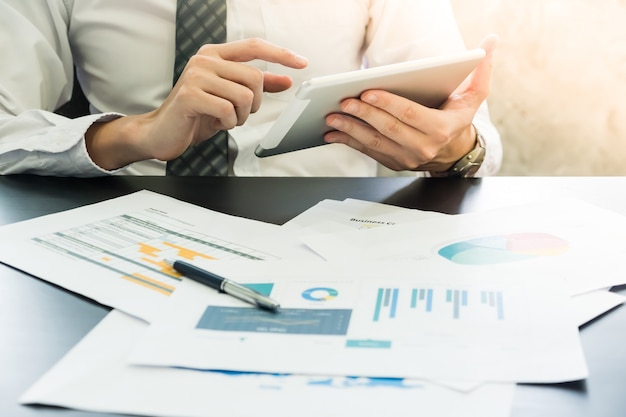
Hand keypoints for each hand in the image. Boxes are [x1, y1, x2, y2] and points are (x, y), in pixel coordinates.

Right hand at [86, 38, 307, 169]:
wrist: (162, 133)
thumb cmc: (196, 114)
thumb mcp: (231, 98)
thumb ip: (257, 86)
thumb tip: (286, 80)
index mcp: (215, 55)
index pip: (255, 46)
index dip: (280, 54)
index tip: (302, 63)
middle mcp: (205, 60)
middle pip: (254, 78)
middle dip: (254, 104)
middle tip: (237, 114)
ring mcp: (196, 76)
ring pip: (244, 96)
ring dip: (240, 116)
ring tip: (222, 118)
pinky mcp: (190, 95)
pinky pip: (228, 110)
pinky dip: (227, 123)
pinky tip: (213, 123)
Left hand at [324, 34, 497, 171]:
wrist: (454, 151)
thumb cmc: (458, 117)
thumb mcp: (474, 96)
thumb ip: (481, 70)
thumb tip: (491, 41)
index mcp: (441, 129)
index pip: (410, 115)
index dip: (388, 104)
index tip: (367, 92)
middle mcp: (423, 148)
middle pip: (388, 129)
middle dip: (363, 115)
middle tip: (343, 101)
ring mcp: (407, 158)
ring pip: (374, 143)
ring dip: (350, 130)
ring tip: (332, 117)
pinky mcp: (393, 163)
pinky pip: (368, 152)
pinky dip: (349, 142)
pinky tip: (333, 133)